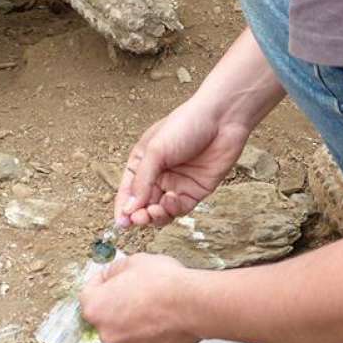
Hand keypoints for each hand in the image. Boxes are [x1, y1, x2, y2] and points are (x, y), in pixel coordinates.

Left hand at [78, 253, 200, 342]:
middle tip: (133, 286)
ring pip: (123, 327)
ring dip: (131, 315)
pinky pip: (140, 337)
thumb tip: (113, 275)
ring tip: (150, 299)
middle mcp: (106, 332)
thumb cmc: (162, 282)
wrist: (192, 304)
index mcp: (96, 308)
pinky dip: (145, 327)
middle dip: (116, 300)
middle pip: (105, 313)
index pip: (88, 292)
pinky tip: (160, 313)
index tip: (112, 275)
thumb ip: (115, 270)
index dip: (101, 280)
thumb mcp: (133, 261)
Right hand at [116, 97, 250, 227]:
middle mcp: (159, 175)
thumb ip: (142, 181)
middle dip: (139, 214)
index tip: (121, 223)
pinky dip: (173, 209)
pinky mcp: (196, 190)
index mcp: (143, 162)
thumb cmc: (186, 125)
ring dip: (155, 216)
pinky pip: (181, 208)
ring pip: (161, 211)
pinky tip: (171, 200)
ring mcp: (178, 184)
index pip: (128, 190)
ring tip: (153, 212)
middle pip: (144, 204)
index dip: (123, 208)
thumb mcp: (156, 151)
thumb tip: (128, 208)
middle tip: (138, 219)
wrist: (222, 119)